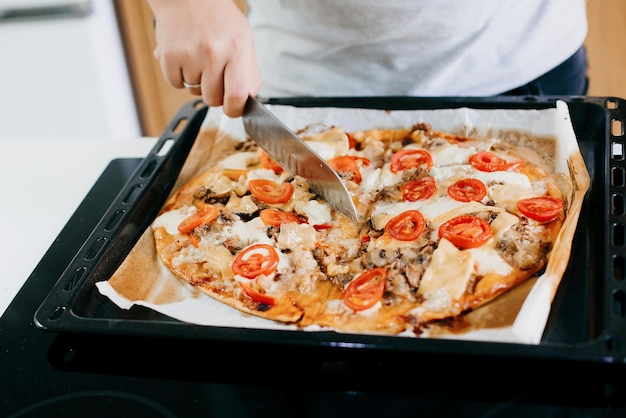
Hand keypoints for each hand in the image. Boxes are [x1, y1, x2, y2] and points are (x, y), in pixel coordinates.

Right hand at [147, 0, 261, 116]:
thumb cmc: (219, 19)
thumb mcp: (244, 40)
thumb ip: (249, 72)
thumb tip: (247, 102)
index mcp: (237, 49)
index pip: (238, 97)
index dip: (235, 109)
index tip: (232, 108)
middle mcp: (213, 52)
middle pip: (213, 100)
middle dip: (214, 93)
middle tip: (214, 74)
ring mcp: (189, 55)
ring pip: (194, 91)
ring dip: (196, 81)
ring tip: (199, 57)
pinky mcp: (168, 56)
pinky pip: (176, 84)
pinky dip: (179, 76)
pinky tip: (185, 56)